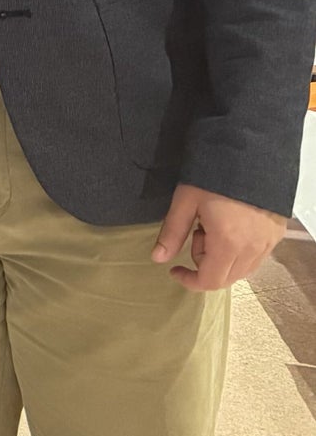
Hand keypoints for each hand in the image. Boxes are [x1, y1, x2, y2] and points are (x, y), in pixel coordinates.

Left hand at [153, 183, 287, 289]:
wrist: (249, 154)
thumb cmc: (213, 176)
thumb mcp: (185, 201)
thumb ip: (172, 233)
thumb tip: (157, 259)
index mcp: (228, 243)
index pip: (210, 281)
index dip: (189, 280)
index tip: (174, 269)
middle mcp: (253, 249)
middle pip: (226, 278)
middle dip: (204, 264)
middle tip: (196, 232)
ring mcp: (268, 243)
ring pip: (242, 269)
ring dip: (221, 258)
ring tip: (212, 226)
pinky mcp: (277, 235)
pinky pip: (255, 257)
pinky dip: (238, 252)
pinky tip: (229, 226)